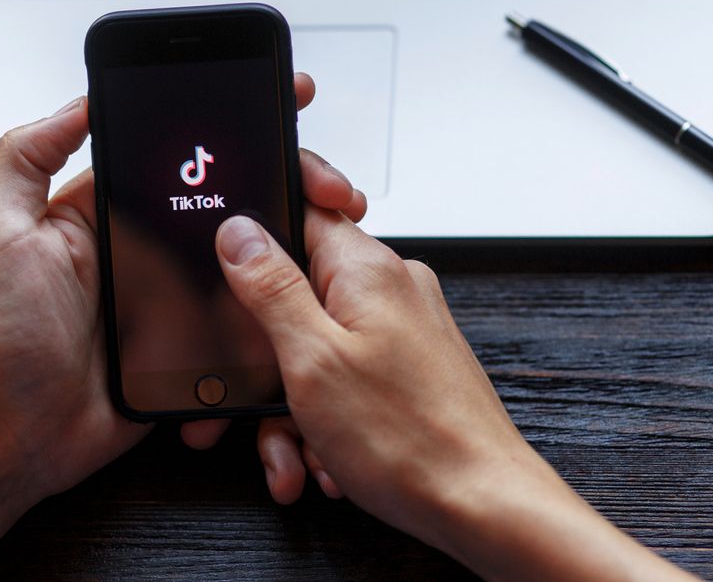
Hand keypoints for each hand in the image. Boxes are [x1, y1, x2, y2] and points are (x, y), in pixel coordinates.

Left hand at [0, 73, 366, 503]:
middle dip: (296, 180)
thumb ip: (27, 158)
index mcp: (117, 212)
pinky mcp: (200, 345)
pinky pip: (253, 317)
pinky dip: (286, 306)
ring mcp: (183, 296)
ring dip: (304, 241)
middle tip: (334, 189)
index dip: (243, 126)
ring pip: (258, 257)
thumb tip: (80, 100)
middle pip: (240, 199)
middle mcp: (155, 247)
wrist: (20, 434)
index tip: (289, 101)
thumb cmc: (2, 338)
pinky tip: (316, 292)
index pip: (190, 155)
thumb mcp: (2, 232)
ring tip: (341, 233)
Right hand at [210, 210, 692, 579]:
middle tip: (255, 406)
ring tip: (297, 456)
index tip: (229, 268)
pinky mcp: (404, 368)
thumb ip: (270, 288)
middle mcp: (388, 288)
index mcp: (365, 269)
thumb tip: (240, 232)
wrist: (483, 506)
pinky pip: (342, 379)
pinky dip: (322, 421)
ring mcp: (399, 330)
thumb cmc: (414, 440)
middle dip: (265, 361)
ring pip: (313, 349)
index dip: (258, 229)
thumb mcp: (312, 359)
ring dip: (291, 408)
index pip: (303, 206)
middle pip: (296, 296)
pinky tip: (323, 462)